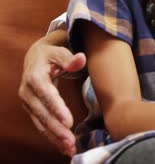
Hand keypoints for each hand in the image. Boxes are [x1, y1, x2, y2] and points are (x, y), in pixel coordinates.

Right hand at [18, 33, 85, 156]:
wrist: (36, 58)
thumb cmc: (52, 55)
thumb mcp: (60, 52)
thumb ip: (70, 58)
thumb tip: (80, 58)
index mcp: (35, 76)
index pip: (46, 94)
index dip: (56, 108)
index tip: (68, 121)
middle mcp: (28, 92)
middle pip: (42, 113)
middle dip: (56, 128)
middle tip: (71, 140)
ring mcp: (29, 103)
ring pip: (41, 123)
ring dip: (54, 137)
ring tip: (69, 148)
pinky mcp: (33, 111)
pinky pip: (42, 126)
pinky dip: (52, 138)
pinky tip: (64, 148)